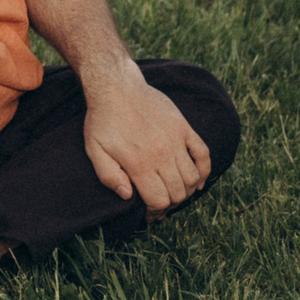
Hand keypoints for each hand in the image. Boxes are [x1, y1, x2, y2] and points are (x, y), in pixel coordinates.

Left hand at [80, 68, 211, 218]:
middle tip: (161, 200)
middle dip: (170, 202)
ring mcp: (175, 141)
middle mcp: (161, 155)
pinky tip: (199, 180)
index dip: (155, 211)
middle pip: (178, 193)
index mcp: (139, 164)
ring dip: (186, 189)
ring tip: (174, 189)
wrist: (117, 87)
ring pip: (192, 178)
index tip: (150, 212)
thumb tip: (128, 196)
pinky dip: (205, 171)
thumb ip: (109, 176)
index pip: (159, 200)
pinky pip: (203, 154)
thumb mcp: (94, 150)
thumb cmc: (103, 120)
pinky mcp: (184, 128)